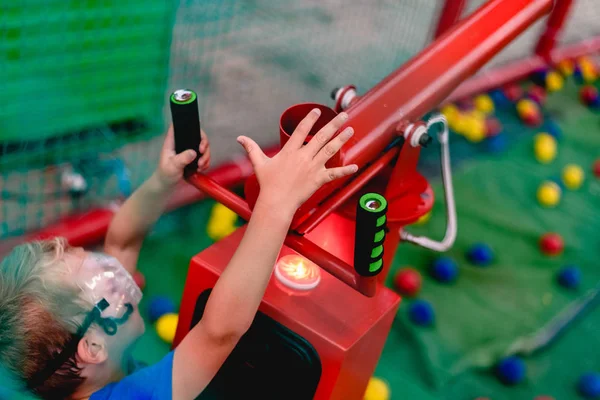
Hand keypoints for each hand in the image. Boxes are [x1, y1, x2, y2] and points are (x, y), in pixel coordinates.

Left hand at [155, 124, 210, 187]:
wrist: (167, 184)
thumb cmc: (166, 174)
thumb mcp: (173, 166)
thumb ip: (182, 159)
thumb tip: (193, 153)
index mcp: (173, 141)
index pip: (180, 126)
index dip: (190, 126)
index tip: (197, 136)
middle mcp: (182, 144)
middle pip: (198, 136)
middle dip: (204, 144)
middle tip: (202, 152)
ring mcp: (189, 151)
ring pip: (204, 147)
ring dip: (206, 156)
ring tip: (200, 166)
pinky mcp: (194, 158)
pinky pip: (204, 157)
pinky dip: (206, 162)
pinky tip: (201, 169)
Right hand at [237, 109, 356, 213]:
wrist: (276, 203)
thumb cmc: (268, 184)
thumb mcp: (259, 164)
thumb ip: (251, 148)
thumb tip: (240, 138)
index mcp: (290, 151)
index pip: (302, 130)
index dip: (310, 119)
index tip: (318, 111)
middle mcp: (303, 156)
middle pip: (322, 136)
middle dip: (334, 124)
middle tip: (344, 115)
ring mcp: (312, 167)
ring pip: (330, 150)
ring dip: (342, 139)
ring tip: (351, 130)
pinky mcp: (318, 180)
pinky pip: (334, 174)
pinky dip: (345, 170)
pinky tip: (355, 166)